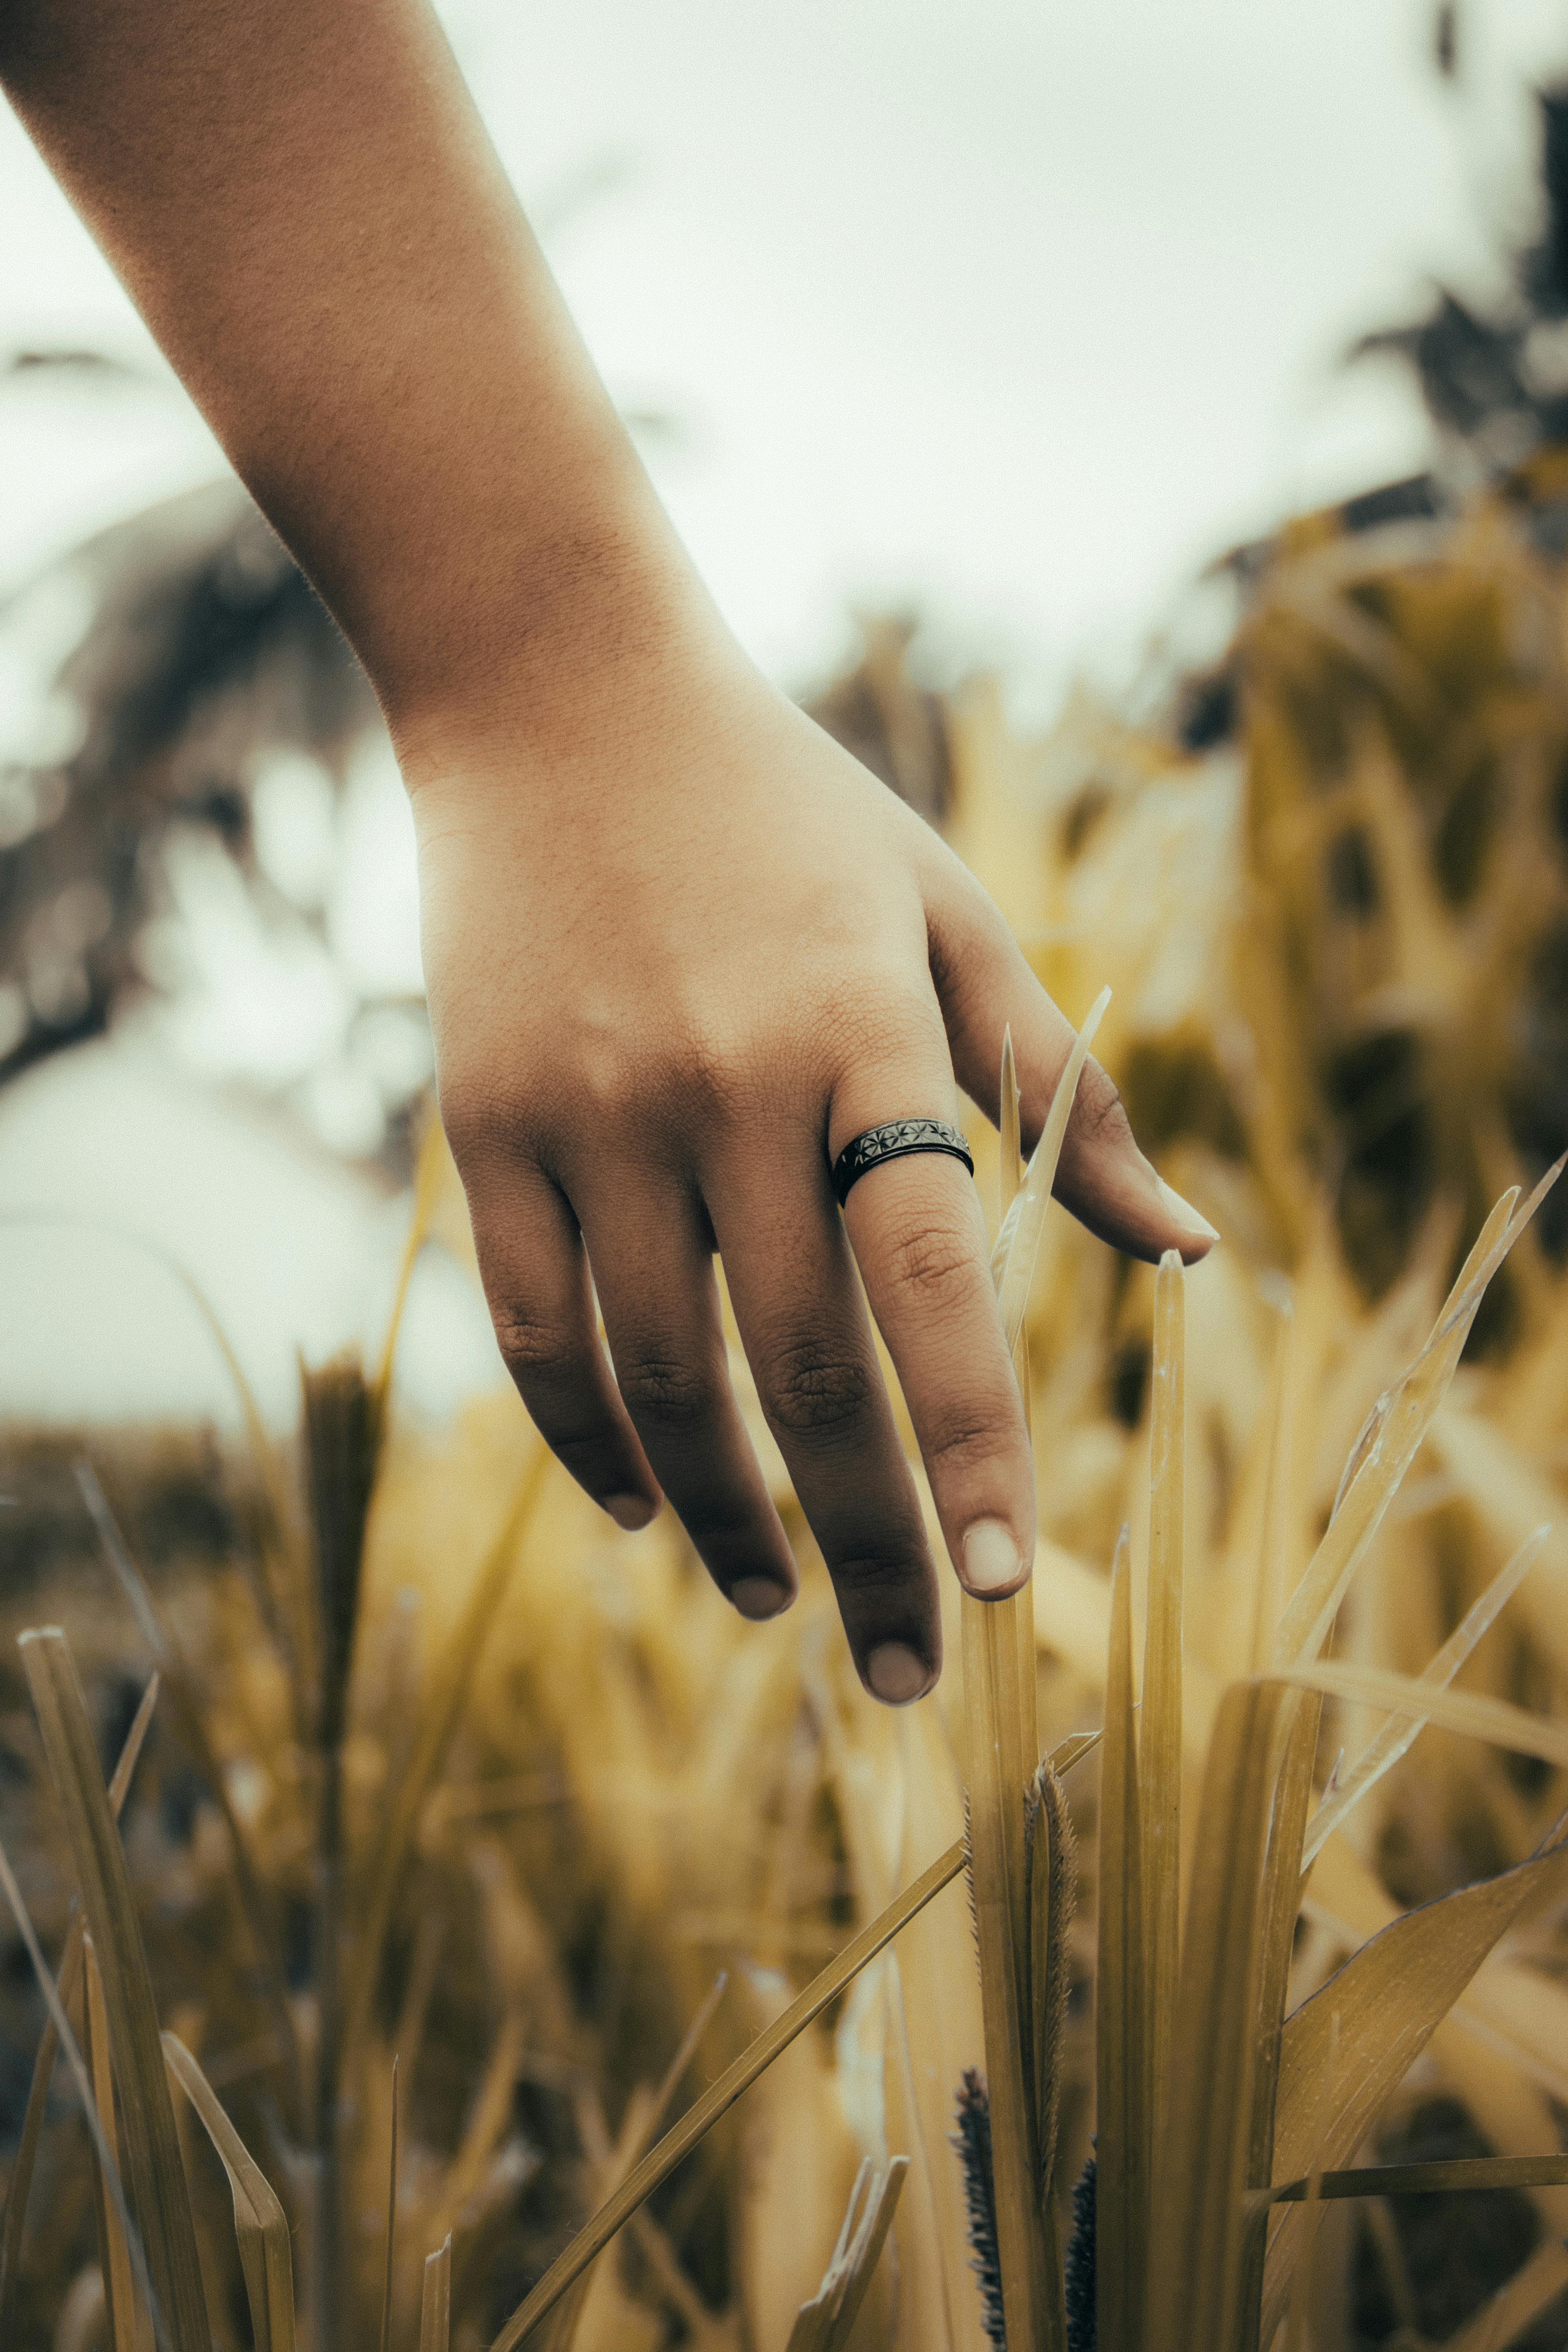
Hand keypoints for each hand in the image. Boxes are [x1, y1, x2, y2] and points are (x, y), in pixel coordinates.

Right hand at [408, 614, 1215, 1705]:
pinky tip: (647, 1513)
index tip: (1004, 1588)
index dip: (972, 1444)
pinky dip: (591, 1443)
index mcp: (860, 1033)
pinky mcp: (484, 1126)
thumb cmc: (791, 816)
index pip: (931, 1280)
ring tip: (781, 1601)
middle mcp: (721, 1085)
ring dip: (726, 1520)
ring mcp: (588, 1111)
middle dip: (865, 1540)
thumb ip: (1068, 1092)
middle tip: (905, 1669)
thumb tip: (1188, 1257)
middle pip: (799, 1371)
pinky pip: (533, 1330)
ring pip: (659, 1379)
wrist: (559, 697)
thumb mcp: (952, 916)